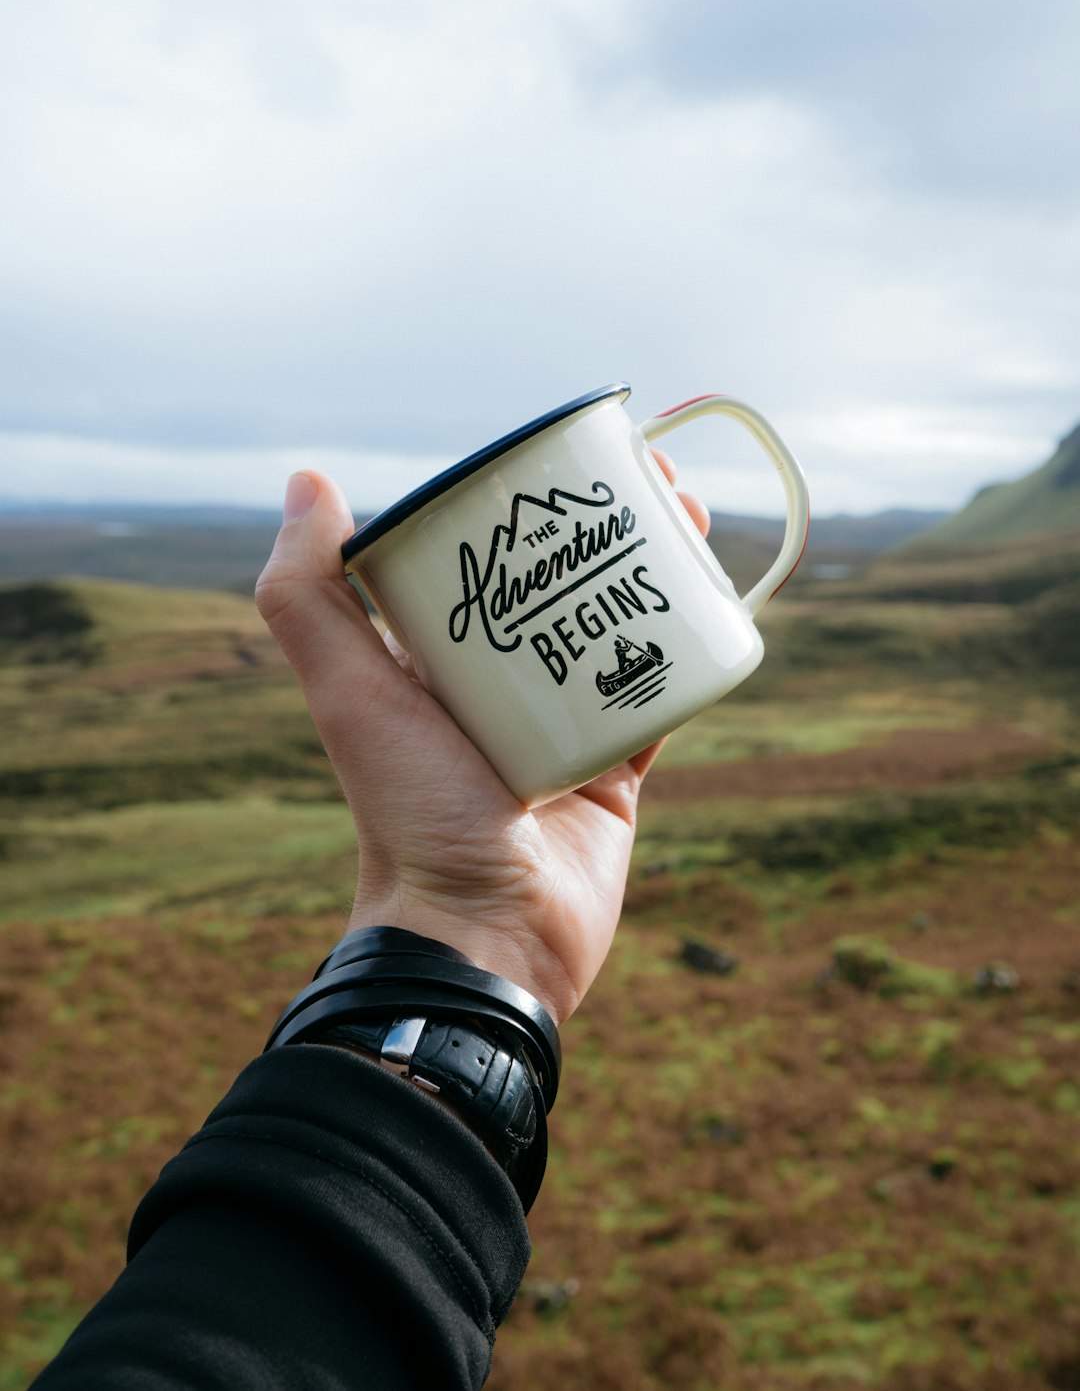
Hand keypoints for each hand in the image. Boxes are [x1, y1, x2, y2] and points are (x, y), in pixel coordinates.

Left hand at [255, 462, 708, 1024]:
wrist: (485, 934)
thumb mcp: (349, 693)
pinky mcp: (616, 768)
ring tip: (696, 525)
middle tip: (660, 482)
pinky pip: (659, 695)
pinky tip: (716, 602)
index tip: (576, 458)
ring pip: (620, 626)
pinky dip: (686, 652)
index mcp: (434, 661)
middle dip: (614, 524)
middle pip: (566, 581)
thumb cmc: (409, 811)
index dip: (533, 501)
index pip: (487, 556)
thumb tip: (307, 480)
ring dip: (661, 571)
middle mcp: (496, 686)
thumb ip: (308, 597)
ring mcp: (560, 725)